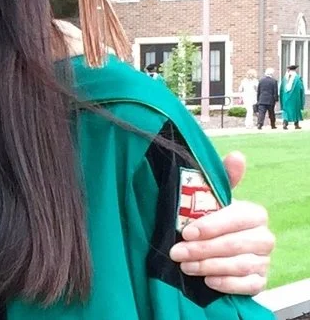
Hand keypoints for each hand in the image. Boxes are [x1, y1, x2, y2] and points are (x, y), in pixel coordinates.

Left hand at [168, 153, 274, 295]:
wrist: (218, 246)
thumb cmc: (213, 219)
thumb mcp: (213, 199)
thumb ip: (222, 179)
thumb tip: (237, 156)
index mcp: (254, 214)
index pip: (237, 219)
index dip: (212, 226)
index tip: (187, 232)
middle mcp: (264, 237)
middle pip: (235, 245)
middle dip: (202, 249)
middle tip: (177, 252)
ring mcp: (264, 261)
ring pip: (239, 265)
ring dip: (208, 267)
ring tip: (185, 266)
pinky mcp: (260, 280)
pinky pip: (248, 286)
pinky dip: (226, 283)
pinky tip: (207, 281)